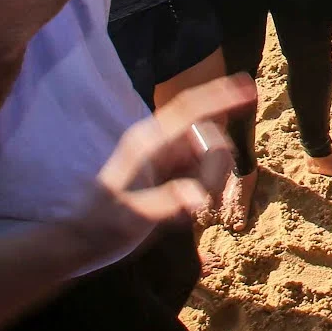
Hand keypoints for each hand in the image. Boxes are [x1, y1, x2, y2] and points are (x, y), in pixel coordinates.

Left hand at [63, 75, 256, 255]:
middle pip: (208, 138)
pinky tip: (185, 214)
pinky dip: (204, 189)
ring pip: (208, 156)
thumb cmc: (100, 228)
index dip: (220, 96)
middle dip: (217, 167)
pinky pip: (201, 172)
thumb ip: (166, 204)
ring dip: (212, 181)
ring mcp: (165, 158)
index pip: (189, 110)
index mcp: (148, 143)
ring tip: (188, 215)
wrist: (81, 242)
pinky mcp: (169, 173)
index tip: (250, 88)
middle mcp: (159, 144)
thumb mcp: (131, 219)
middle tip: (205, 204)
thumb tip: (198, 198)